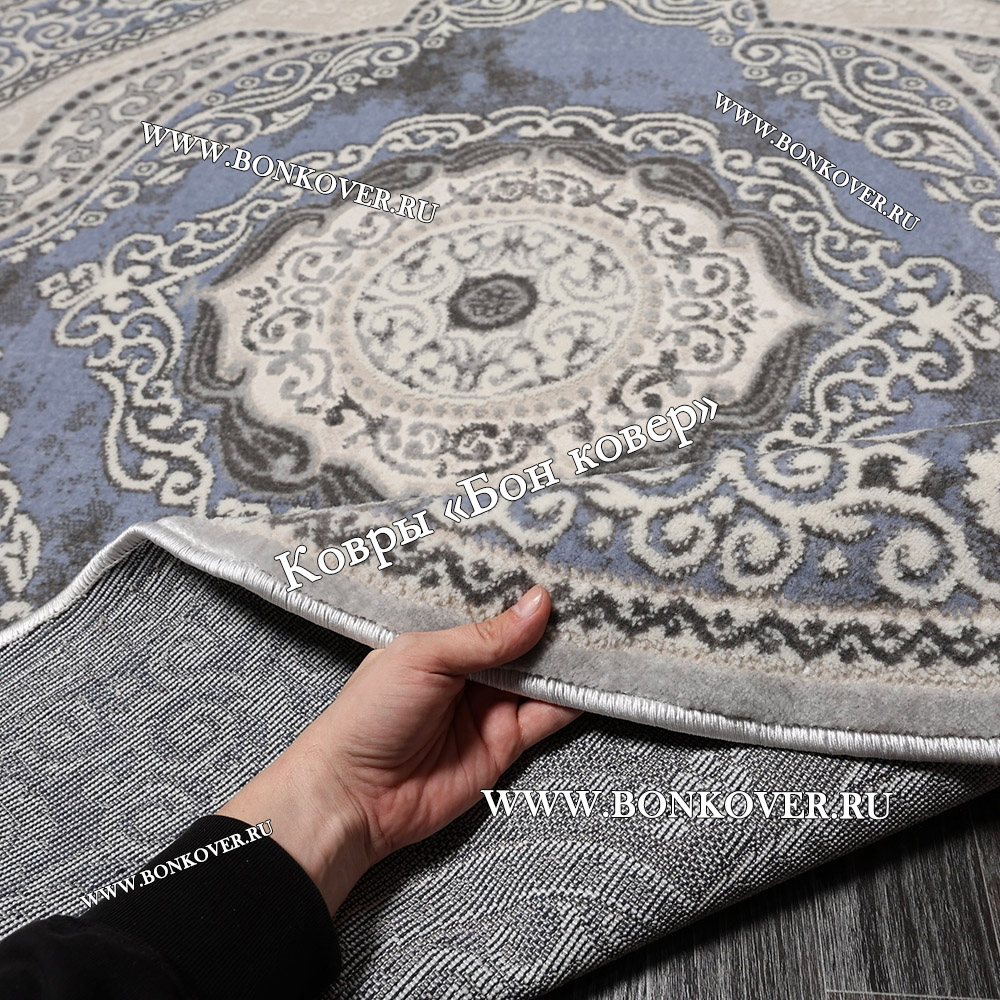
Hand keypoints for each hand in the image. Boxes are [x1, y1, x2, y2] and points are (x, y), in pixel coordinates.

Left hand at [218, 586, 580, 913]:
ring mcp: (489, 706)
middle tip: (600, 595)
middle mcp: (469, 669)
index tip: (564, 569)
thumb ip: (484, 637)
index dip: (523, 593)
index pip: (492, 609)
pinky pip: (547, 718)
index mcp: (442, 639)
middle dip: (556, 624)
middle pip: (523, 642)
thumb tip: (539, 602)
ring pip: (541, 677)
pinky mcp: (505, 744)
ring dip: (570, 660)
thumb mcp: (424, 658)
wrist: (355, 797)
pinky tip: (598, 679)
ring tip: (610, 631)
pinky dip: (572, 701)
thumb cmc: (371, 715)